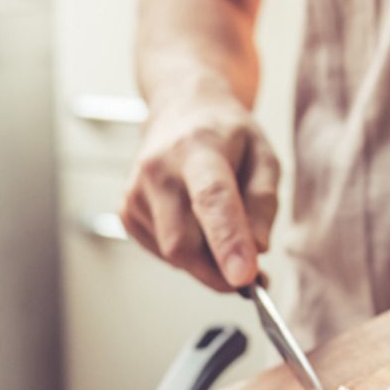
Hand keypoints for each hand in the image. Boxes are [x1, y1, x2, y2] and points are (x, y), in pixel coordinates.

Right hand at [122, 94, 279, 290]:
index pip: (211, 199)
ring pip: (173, 255)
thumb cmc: (225, 136)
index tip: (244, 277)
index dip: (228, 241)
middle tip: (249, 274)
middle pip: (183, 243)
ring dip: (205, 259)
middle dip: (218, 271)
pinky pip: (162, 253)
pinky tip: (192, 222)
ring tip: (219, 227)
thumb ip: (263, 201)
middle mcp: (157, 170)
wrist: (179, 112)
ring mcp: (135, 193)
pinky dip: (186, 252)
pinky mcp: (126, 212)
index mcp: (197, 149)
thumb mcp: (263, 155)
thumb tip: (257, 249)